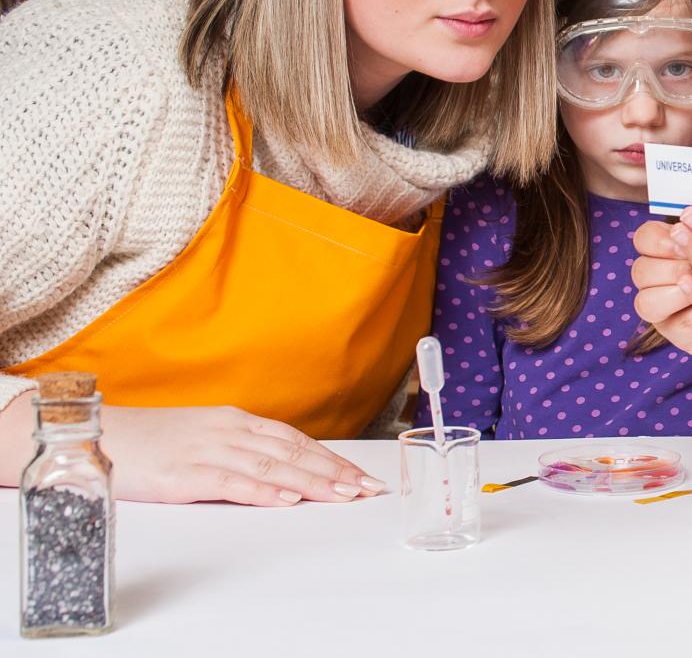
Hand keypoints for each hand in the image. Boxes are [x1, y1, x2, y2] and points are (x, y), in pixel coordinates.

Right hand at [99, 405, 383, 505]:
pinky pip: (231, 482)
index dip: (330, 457)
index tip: (359, 474)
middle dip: (334, 471)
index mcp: (234, 421)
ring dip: (311, 482)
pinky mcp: (183, 473)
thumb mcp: (201, 437)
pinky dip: (263, 491)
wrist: (96, 436)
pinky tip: (287, 500)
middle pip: (292, 452)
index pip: (294, 440)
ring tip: (342, 495)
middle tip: (366, 488)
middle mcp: (228, 431)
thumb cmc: (147, 442)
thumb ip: (238, 450)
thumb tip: (279, 471)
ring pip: (271, 466)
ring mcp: (207, 451)